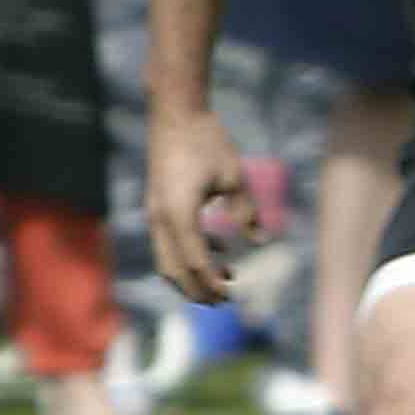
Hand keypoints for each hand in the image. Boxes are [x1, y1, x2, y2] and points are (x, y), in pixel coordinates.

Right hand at [147, 105, 258, 302]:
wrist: (175, 112)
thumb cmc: (207, 140)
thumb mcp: (234, 176)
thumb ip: (246, 211)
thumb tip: (260, 241)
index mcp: (179, 213)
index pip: (195, 261)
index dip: (212, 283)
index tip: (232, 295)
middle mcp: (160, 218)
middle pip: (174, 270)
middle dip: (197, 290)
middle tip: (224, 302)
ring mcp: (154, 212)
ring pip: (166, 260)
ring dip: (191, 276)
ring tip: (224, 281)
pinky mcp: (157, 206)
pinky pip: (169, 242)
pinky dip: (188, 255)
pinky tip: (219, 252)